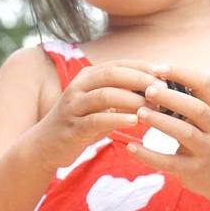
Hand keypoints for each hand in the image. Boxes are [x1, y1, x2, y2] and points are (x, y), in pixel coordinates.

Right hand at [35, 60, 163, 169]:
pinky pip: (96, 119)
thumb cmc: (81, 123)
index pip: (119, 64)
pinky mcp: (71, 126)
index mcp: (88, 76)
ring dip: (131, 99)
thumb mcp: (102, 106)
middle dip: (139, 79)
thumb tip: (157, 91)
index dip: (142, 66)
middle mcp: (79, 86)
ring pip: (105, 95)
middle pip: (112, 75)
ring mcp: (73, 105)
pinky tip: (134, 121)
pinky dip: (117, 118)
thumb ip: (123, 96)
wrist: (45, 146)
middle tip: (162, 88)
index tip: (165, 71)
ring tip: (152, 105)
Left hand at [126, 63, 209, 201]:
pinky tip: (131, 147)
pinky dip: (149, 155)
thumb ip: (183, 97)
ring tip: (140, 113)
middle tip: (148, 90)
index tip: (157, 68)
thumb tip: (149, 75)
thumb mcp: (202, 113)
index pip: (203, 83)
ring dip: (161, 121)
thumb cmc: (203, 133)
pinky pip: (170, 162)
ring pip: (186, 133)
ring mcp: (206, 148)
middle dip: (171, 97)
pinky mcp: (193, 169)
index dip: (182, 73)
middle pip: (196, 108)